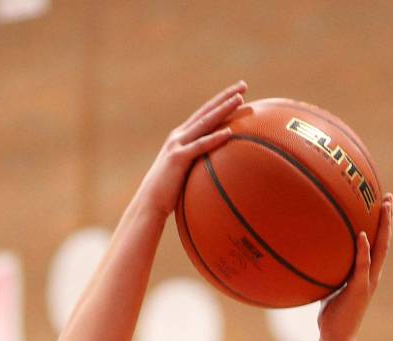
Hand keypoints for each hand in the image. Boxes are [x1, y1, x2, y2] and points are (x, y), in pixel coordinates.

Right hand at [137, 81, 246, 216]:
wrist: (148, 203)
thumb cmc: (168, 194)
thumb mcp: (184, 174)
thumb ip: (197, 166)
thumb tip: (216, 171)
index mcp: (181, 137)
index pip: (204, 114)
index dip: (220, 101)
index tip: (238, 92)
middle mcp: (179, 136)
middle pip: (206, 111)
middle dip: (225, 96)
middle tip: (244, 85)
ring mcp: (177, 145)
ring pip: (205, 123)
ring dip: (223, 109)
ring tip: (241, 100)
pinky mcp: (178, 158)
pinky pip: (200, 146)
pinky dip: (215, 138)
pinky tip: (229, 132)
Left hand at [318, 193, 392, 340]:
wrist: (336, 338)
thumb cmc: (332, 316)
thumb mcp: (330, 288)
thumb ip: (330, 272)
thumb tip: (315, 257)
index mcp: (367, 274)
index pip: (378, 244)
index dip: (381, 224)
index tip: (381, 204)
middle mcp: (372, 275)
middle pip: (384, 241)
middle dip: (387, 218)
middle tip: (387, 196)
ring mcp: (368, 281)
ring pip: (380, 249)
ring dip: (383, 227)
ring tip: (384, 207)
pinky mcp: (359, 289)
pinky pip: (363, 265)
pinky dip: (363, 249)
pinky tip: (362, 234)